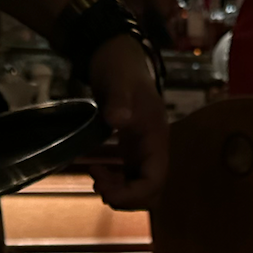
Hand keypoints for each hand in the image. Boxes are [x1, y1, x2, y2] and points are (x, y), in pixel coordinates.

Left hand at [86, 35, 168, 210]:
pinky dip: (117, 184)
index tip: (103, 186)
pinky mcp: (133, 150)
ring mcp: (145, 151)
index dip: (132, 194)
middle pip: (151, 193)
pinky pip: (132, 179)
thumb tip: (118, 119)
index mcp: (156, 138)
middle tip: (98, 183)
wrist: (118, 55)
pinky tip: (99, 173)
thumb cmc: (120, 67)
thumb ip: (119, 100)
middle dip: (126, 197)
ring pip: (142, 190)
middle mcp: (155, 150)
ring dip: (120, 193)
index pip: (155, 181)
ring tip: (96, 177)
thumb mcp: (117, 80)